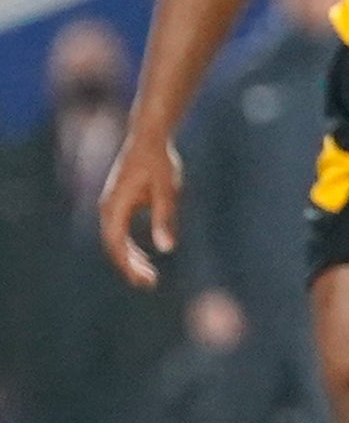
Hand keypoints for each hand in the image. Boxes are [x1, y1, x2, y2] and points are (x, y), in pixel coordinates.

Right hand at [95, 129, 182, 287]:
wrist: (149, 138)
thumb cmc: (160, 162)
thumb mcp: (168, 190)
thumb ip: (166, 218)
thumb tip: (168, 248)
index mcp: (115, 206)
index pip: (117, 245)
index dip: (129, 265)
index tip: (146, 280)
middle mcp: (107, 208)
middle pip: (113, 246)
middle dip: (129, 267)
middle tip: (150, 284)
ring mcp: (111, 206)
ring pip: (115, 241)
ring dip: (129, 260)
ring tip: (149, 277)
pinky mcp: (119, 204)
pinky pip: (120, 233)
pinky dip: (130, 248)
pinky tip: (144, 258)